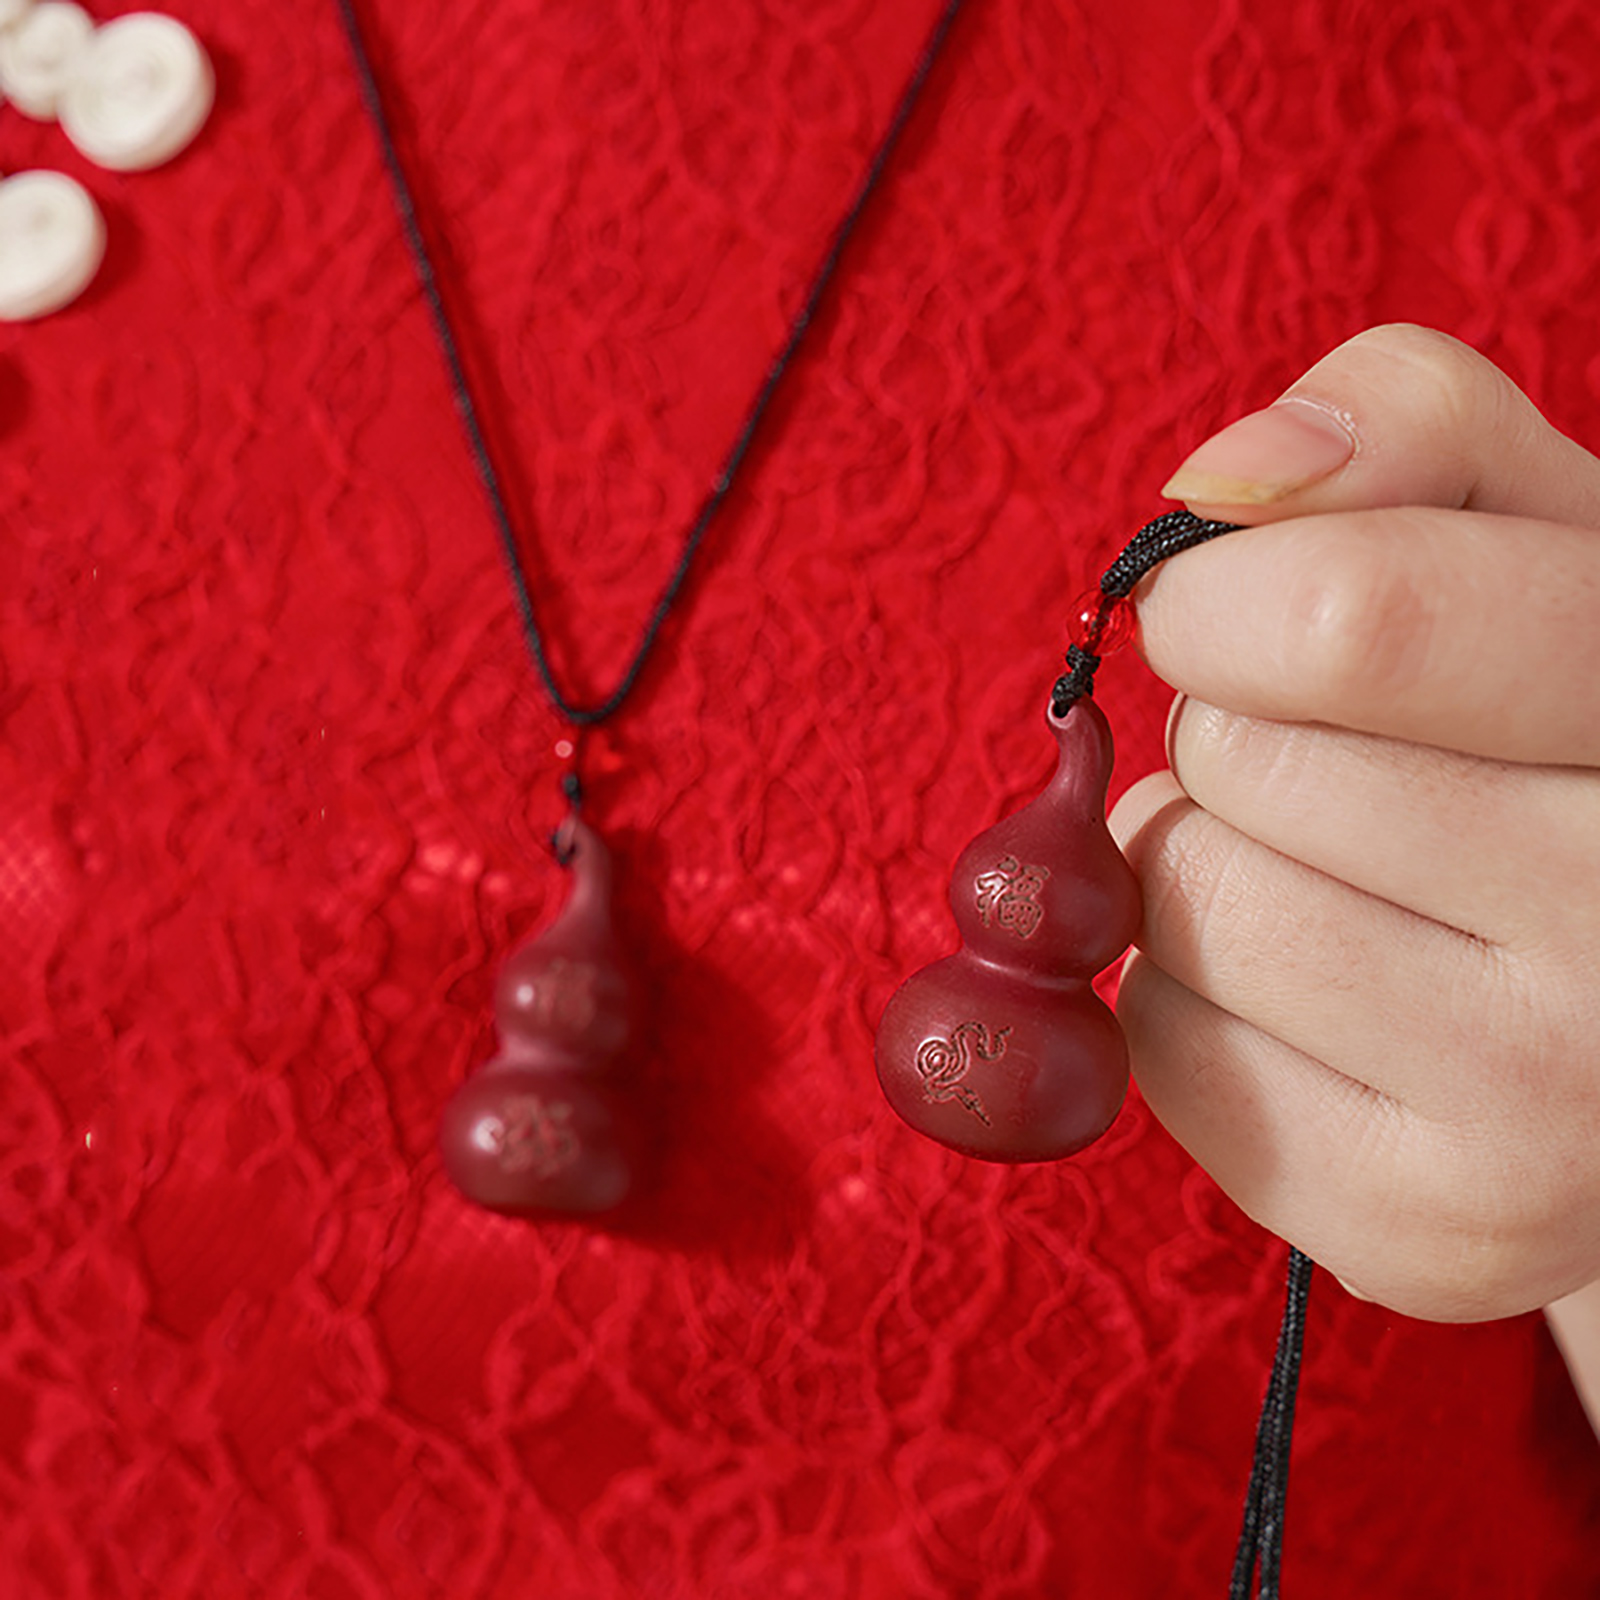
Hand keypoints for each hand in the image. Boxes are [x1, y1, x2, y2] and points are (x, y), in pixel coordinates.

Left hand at [1108, 324, 1599, 1322]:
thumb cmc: (1553, 730)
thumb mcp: (1536, 540)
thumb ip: (1408, 435)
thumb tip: (1220, 487)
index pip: (1357, 621)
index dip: (1225, 600)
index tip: (1222, 616)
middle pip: (1241, 762)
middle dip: (1234, 733)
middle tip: (1337, 767)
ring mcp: (1551, 1121)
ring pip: (1184, 904)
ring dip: (1206, 860)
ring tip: (1340, 878)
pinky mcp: (1432, 1239)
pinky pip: (1164, 1048)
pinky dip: (1193, 996)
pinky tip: (1325, 995)